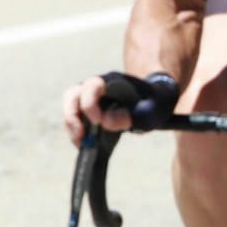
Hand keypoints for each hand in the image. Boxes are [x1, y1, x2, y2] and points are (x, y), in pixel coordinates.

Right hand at [64, 71, 179, 143]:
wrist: (155, 102)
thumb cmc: (154, 102)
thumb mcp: (151, 109)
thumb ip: (132, 115)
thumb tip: (105, 122)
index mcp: (113, 81)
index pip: (92, 86)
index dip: (89, 103)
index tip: (97, 121)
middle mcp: (97, 87)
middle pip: (72, 95)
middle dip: (72, 116)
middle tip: (80, 136)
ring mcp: (90, 98)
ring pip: (71, 109)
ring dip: (72, 127)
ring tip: (82, 144)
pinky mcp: (88, 111)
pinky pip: (75, 120)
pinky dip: (77, 133)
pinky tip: (85, 145)